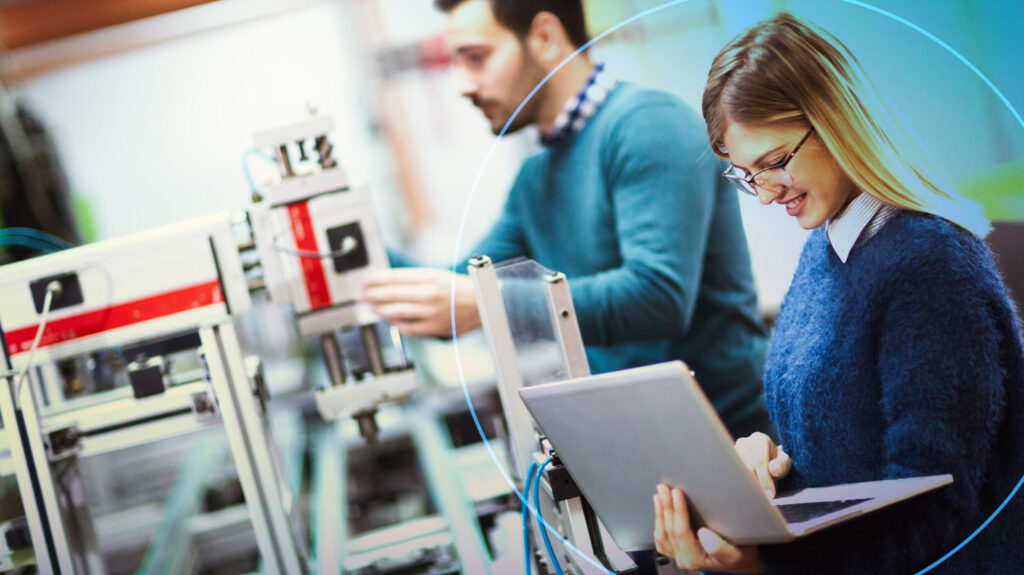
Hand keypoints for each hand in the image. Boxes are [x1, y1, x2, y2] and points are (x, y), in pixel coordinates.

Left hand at [359, 268, 480, 336]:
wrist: (483, 303)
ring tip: (371, 307)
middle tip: (360, 295)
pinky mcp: (434, 327)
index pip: (394, 277)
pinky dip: (396, 324)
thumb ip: (414, 279)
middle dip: (372, 294)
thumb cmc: (459, 289)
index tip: (364, 281)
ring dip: (380, 310)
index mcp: (429, 277)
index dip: (375, 280)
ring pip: (396, 311)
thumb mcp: (437, 275)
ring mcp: (431, 312)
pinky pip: (408, 327)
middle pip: (391, 294)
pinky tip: (389, 320)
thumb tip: (388, 283)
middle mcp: (428, 293)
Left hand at [653, 483, 763, 572]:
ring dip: (660, 512)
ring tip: (660, 494)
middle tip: (665, 487)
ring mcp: (678, 556)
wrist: (739, 560)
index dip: (678, 511)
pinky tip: (659, 508)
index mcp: (695, 559)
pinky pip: (661, 537)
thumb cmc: (739, 553)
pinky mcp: (676, 551)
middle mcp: (684, 559)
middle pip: (669, 530)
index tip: (677, 493)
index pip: (681, 532)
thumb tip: (704, 534)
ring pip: (662, 533)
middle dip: (666, 506)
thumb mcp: (736, 552)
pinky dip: (659, 521)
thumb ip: (720, 547)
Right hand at [735, 432, 791, 497]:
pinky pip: (731, 472)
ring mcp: (734, 451)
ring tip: (755, 492)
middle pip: (746, 466)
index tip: (770, 494)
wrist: (767, 459)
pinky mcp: (728, 460)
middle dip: (755, 483)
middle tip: (762, 496)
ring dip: (746, 483)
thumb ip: (782, 465)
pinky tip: (746, 489)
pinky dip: (739, 482)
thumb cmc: (777, 462)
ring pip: (737, 470)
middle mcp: (744, 443)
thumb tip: (773, 469)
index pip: (759, 461)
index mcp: (760, 440)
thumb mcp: (785, 462)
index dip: (764, 478)